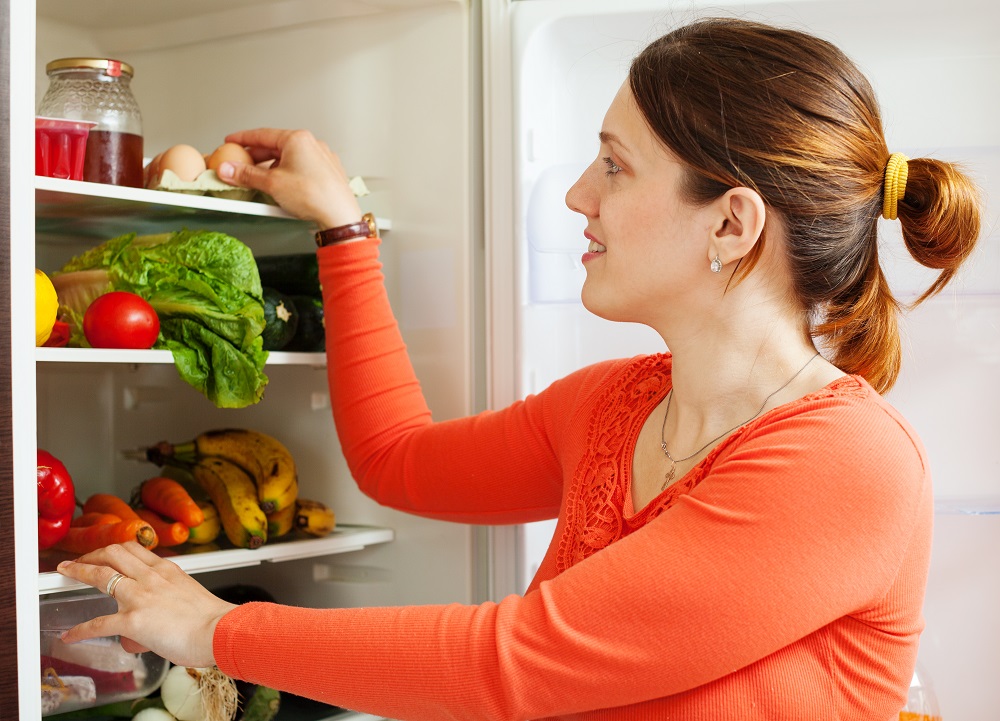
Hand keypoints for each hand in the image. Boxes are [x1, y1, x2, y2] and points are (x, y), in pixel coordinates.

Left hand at [57, 542, 235, 667]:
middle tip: (80, 562)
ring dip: (79, 572)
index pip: (134, 549)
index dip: (113, 550)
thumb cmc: (212, 619)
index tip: (105, 554)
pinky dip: (81, 630)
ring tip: (67, 573)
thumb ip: (173, 594)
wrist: (219, 630)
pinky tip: (72, 634)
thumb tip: (165, 608)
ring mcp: (140, 596)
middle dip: (92, 555)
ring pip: (102, 575)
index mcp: (167, 570)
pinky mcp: (133, 620)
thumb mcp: (191, 592)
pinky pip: (98, 623)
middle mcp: (151, 577)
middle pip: (113, 553)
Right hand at [217, 128, 363, 229]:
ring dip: (271, 170)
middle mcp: (312, 145)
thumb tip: (229, 170)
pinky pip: (301, 170)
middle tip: (240, 166)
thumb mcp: (272, 184)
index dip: (243, 139)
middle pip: (275, 148)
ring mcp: (321, 159)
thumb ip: (246, 175)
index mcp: (298, 139)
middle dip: (256, 158)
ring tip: (259, 183)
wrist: (339, 216)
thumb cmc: (314, 196)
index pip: (262, 134)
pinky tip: (279, 190)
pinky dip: (287, 176)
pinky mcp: (327, 173)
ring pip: (288, 160)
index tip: (231, 142)